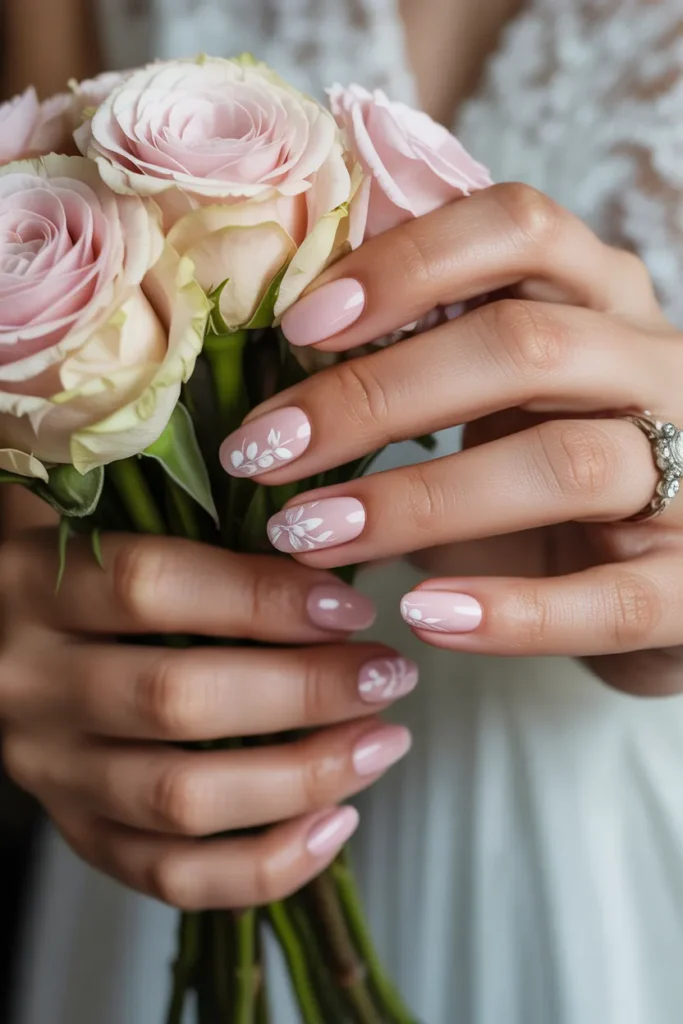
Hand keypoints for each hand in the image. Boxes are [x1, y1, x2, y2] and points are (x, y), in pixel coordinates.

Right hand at [0, 531, 414, 907]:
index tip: (350, 606)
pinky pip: (168, 875)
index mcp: (33, 585)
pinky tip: (334, 824)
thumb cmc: (79, 564)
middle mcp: (31, 683)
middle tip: (386, 675)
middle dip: (303, 693)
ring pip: (179, 798)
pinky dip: (262, 865)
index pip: (149, 589)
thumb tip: (320, 537)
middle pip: (175, 700)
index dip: (260, 599)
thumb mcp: (102, 512)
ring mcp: (50, 770)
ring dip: (301, 777)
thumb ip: (181, 511)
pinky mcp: (77, 832)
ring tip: (380, 742)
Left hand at [220, 183, 682, 695]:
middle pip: (525, 346)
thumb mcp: (492, 400)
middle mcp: (655, 364)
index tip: (298, 325)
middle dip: (377, 396)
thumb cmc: (549, 478)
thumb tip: (277, 368)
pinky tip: (421, 617)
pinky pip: (611, 599)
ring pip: (566, 464)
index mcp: (599, 297)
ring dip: (419, 499)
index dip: (407, 264)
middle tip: (265, 449)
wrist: (658, 577)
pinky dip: (511, 611)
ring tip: (311, 536)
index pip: (518, 229)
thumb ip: (418, 364)